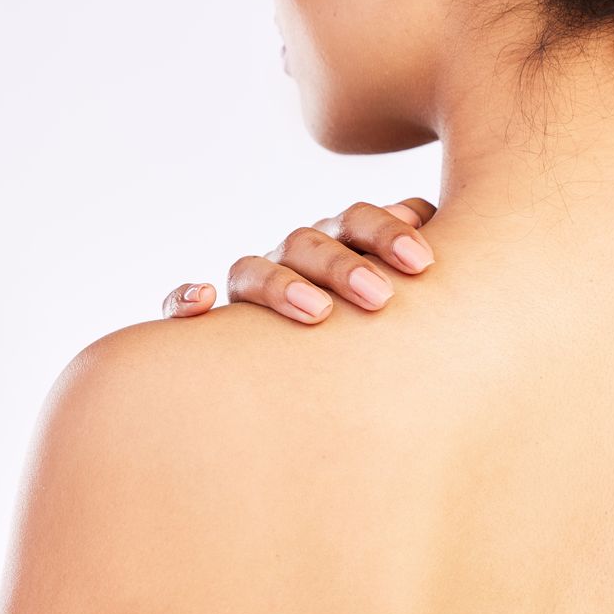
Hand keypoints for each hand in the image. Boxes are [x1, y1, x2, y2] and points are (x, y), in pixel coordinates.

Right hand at [160, 197, 437, 322]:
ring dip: (282, 285)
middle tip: (379, 298)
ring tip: (316, 312)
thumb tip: (434, 216)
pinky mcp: (203, 329)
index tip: (422, 263)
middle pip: (309, 242)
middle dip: (344, 265)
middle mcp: (290, 262)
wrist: (318, 397)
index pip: (357, 222)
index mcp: (339, 246)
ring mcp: (248, 291)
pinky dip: (183, 299)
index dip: (386, 232)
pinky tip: (201, 302)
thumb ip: (416, 259)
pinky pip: (179, 306)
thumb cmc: (379, 336)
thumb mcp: (404, 300)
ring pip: (252, 269)